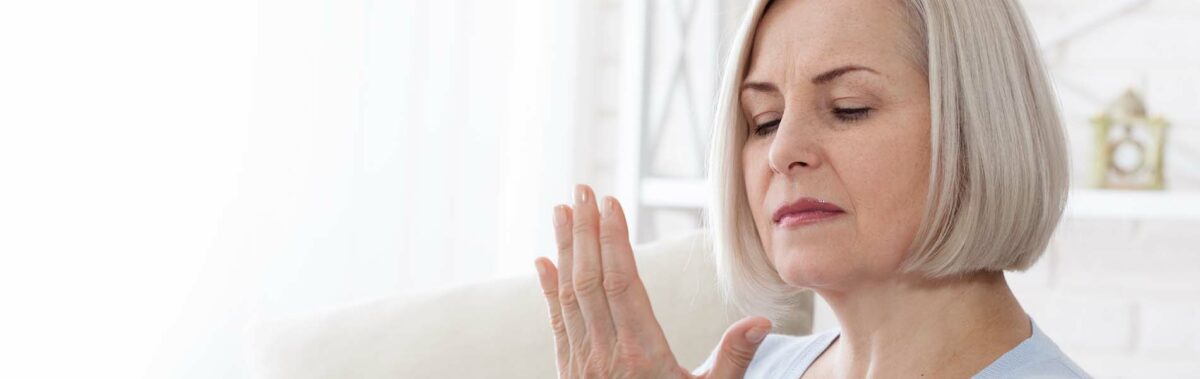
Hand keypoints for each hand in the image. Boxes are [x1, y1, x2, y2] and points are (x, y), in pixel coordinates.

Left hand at [533, 184, 772, 378]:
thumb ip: (734, 360)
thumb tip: (760, 320)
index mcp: (641, 356)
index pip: (621, 284)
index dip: (614, 240)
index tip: (611, 203)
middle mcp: (604, 356)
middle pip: (589, 280)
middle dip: (585, 231)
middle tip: (582, 189)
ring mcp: (581, 364)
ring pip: (569, 295)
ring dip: (565, 249)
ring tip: (561, 209)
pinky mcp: (569, 373)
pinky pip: (556, 322)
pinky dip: (548, 288)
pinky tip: (542, 261)